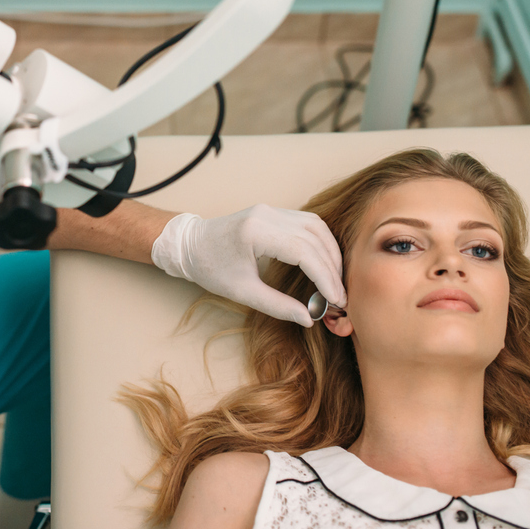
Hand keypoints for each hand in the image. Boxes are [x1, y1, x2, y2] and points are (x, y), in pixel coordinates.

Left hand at [151, 207, 344, 326]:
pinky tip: (325, 263)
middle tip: (340, 296)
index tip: (337, 299)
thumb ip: (277, 306)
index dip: (325, 277)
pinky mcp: (272, 212)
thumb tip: (309, 318)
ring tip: (336, 281)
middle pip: (315, 237)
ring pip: (316, 226)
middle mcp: (267, 214)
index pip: (304, 252)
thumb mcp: (242, 292)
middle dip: (332, 268)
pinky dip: (320, 243)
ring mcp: (270, 210)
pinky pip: (306, 223)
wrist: (189, 244)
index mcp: (256, 232)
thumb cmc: (210, 268)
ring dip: (331, 253)